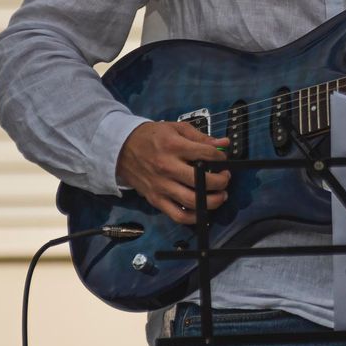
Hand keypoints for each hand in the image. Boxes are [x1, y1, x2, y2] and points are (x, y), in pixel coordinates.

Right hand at [115, 121, 231, 225]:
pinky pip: (178, 215)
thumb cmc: (151, 137)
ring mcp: (161, 186)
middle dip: (220, 182)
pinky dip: (194, 217)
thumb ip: (200, 137)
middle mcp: (167, 167)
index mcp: (173, 146)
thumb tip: (223, 144)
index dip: (220, 158)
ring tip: (220, 196)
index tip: (222, 160)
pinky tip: (203, 209)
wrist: (121, 148)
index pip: (205, 154)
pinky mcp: (155, 199)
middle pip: (202, 181)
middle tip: (225, 178)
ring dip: (213, 201)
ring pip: (192, 201)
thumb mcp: (175, 128)